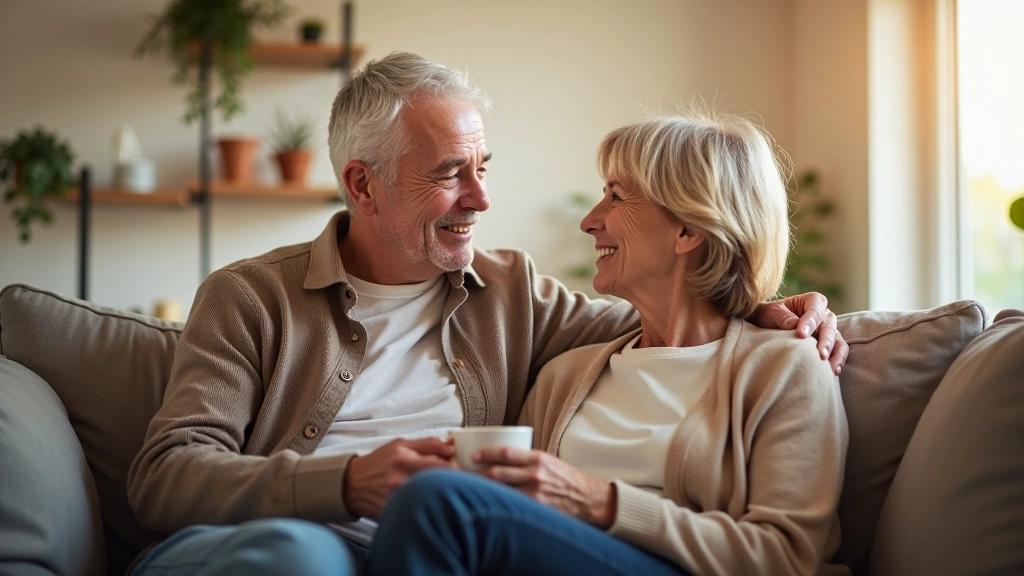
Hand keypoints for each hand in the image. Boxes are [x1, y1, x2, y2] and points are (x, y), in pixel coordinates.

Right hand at [342, 437, 454, 519]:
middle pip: (440, 484)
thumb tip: (452, 446)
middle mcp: (400, 479)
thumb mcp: (401, 445)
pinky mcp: (394, 513)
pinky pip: (419, 511)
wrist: (352, 485)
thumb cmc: (380, 463)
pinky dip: (431, 509)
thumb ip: (428, 444)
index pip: (442, 465)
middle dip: (457, 484)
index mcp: (404, 459)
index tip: (465, 471)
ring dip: (445, 497)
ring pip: (432, 500)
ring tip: (449, 494)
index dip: (459, 470)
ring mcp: (397, 499)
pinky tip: (434, 506)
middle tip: (463, 484)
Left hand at [474, 446, 615, 528]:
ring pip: (501, 491)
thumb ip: (525, 460)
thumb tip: (498, 457)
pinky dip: (497, 504)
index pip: (506, 453)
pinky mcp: (536, 509)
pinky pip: (511, 505)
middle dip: (476, 474)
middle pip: (498, 474)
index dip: (486, 453)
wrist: (588, 499)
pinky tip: (487, 504)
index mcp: (537, 458)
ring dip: (483, 490)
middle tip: (463, 473)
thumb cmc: (565, 478)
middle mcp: (535, 475)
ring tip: (468, 489)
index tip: (473, 455)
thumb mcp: (547, 461)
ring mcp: (535, 494)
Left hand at [749, 292, 848, 374]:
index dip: (810, 322)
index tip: (802, 334)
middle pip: (829, 326)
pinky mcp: (829, 343)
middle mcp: (824, 314)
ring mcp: (827, 329)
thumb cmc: (771, 314)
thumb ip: (784, 318)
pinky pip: (838, 350)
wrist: (767, 323)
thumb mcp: (772, 312)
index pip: (815, 310)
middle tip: (821, 354)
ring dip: (835, 353)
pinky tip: (834, 370)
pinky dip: (838, 360)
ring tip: (829, 366)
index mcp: (812, 301)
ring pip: (837, 339)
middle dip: (826, 341)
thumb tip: (798, 327)